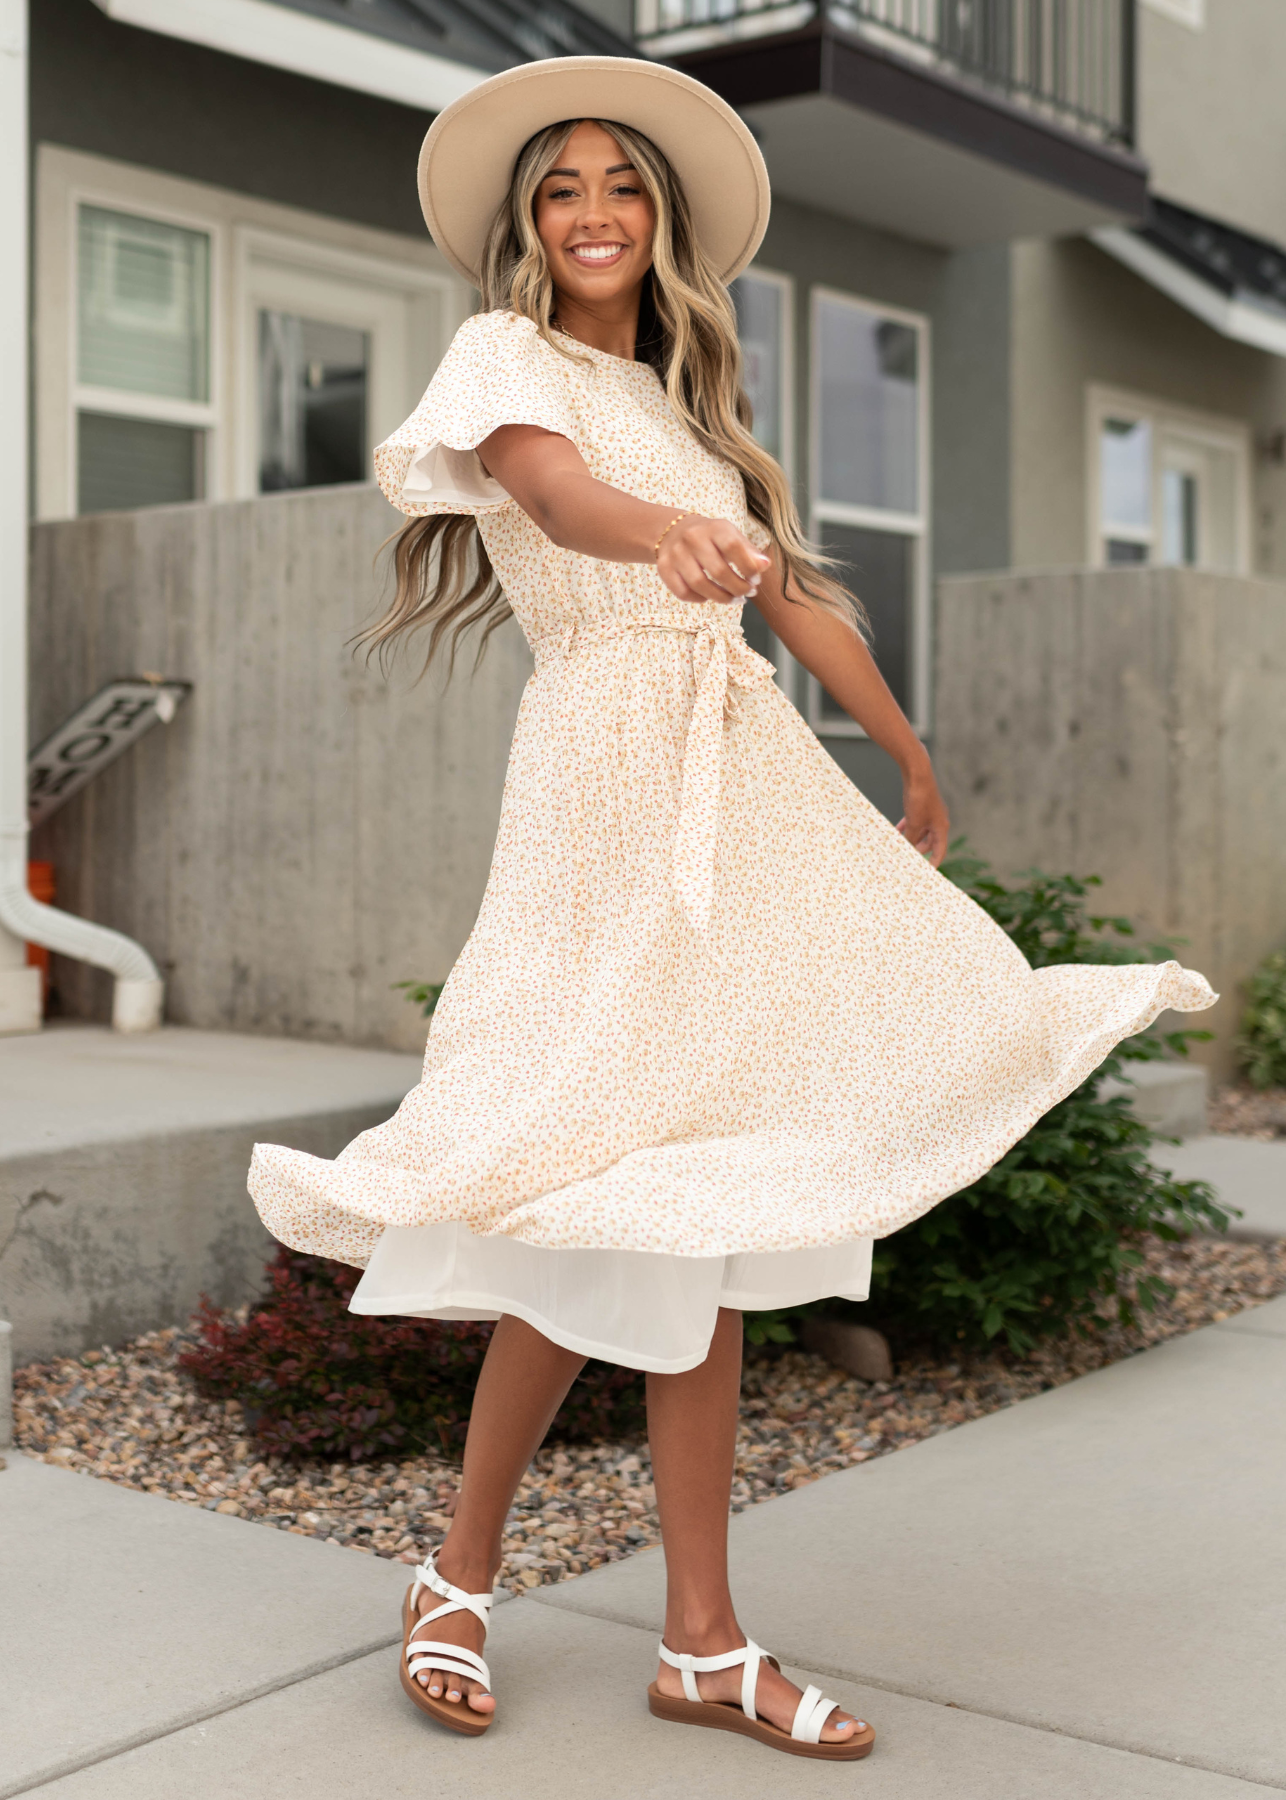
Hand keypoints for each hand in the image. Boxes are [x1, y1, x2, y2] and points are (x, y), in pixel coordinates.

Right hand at [656, 515, 771, 605]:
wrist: (672, 531)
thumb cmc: (710, 537)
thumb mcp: (730, 535)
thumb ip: (749, 551)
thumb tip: (765, 566)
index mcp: (714, 528)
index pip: (733, 548)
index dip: (748, 568)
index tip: (756, 579)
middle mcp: (692, 539)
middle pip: (718, 571)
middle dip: (738, 588)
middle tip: (748, 593)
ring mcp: (676, 554)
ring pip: (700, 585)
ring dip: (721, 598)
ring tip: (733, 599)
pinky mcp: (664, 569)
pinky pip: (683, 592)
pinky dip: (700, 599)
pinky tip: (709, 597)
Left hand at [897, 766, 948, 867]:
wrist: (918, 773)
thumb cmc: (919, 798)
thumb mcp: (914, 823)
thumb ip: (912, 838)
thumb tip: (908, 849)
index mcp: (941, 827)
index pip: (940, 850)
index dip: (934, 863)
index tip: (927, 873)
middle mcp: (938, 821)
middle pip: (930, 842)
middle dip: (918, 851)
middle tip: (906, 859)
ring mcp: (930, 813)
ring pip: (921, 832)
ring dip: (911, 839)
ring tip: (898, 847)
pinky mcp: (921, 806)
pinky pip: (915, 822)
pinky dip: (907, 828)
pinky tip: (895, 832)